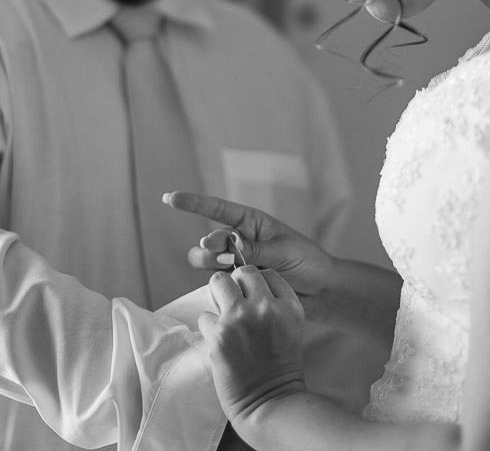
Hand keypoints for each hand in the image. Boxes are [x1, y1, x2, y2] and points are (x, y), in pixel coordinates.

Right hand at [162, 191, 335, 317]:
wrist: (320, 291)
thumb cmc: (306, 262)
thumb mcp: (284, 250)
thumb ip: (255, 249)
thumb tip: (228, 244)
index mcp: (251, 223)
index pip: (217, 209)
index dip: (193, 203)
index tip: (170, 198)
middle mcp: (239, 241)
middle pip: (207, 241)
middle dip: (211, 247)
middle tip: (228, 257)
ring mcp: (236, 263)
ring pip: (206, 263)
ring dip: (214, 266)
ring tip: (236, 271)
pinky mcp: (237, 285)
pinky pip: (216, 283)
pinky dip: (220, 285)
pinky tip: (235, 290)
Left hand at [199, 267, 307, 423]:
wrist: (271, 404)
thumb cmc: (280, 370)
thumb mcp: (290, 329)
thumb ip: (273, 306)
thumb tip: (243, 291)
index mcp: (289, 306)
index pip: (267, 274)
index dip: (256, 285)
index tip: (252, 299)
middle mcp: (267, 307)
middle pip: (244, 272)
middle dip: (235, 285)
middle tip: (233, 304)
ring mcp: (242, 318)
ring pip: (218, 282)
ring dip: (217, 297)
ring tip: (223, 318)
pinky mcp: (220, 334)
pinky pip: (205, 316)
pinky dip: (209, 328)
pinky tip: (220, 342)